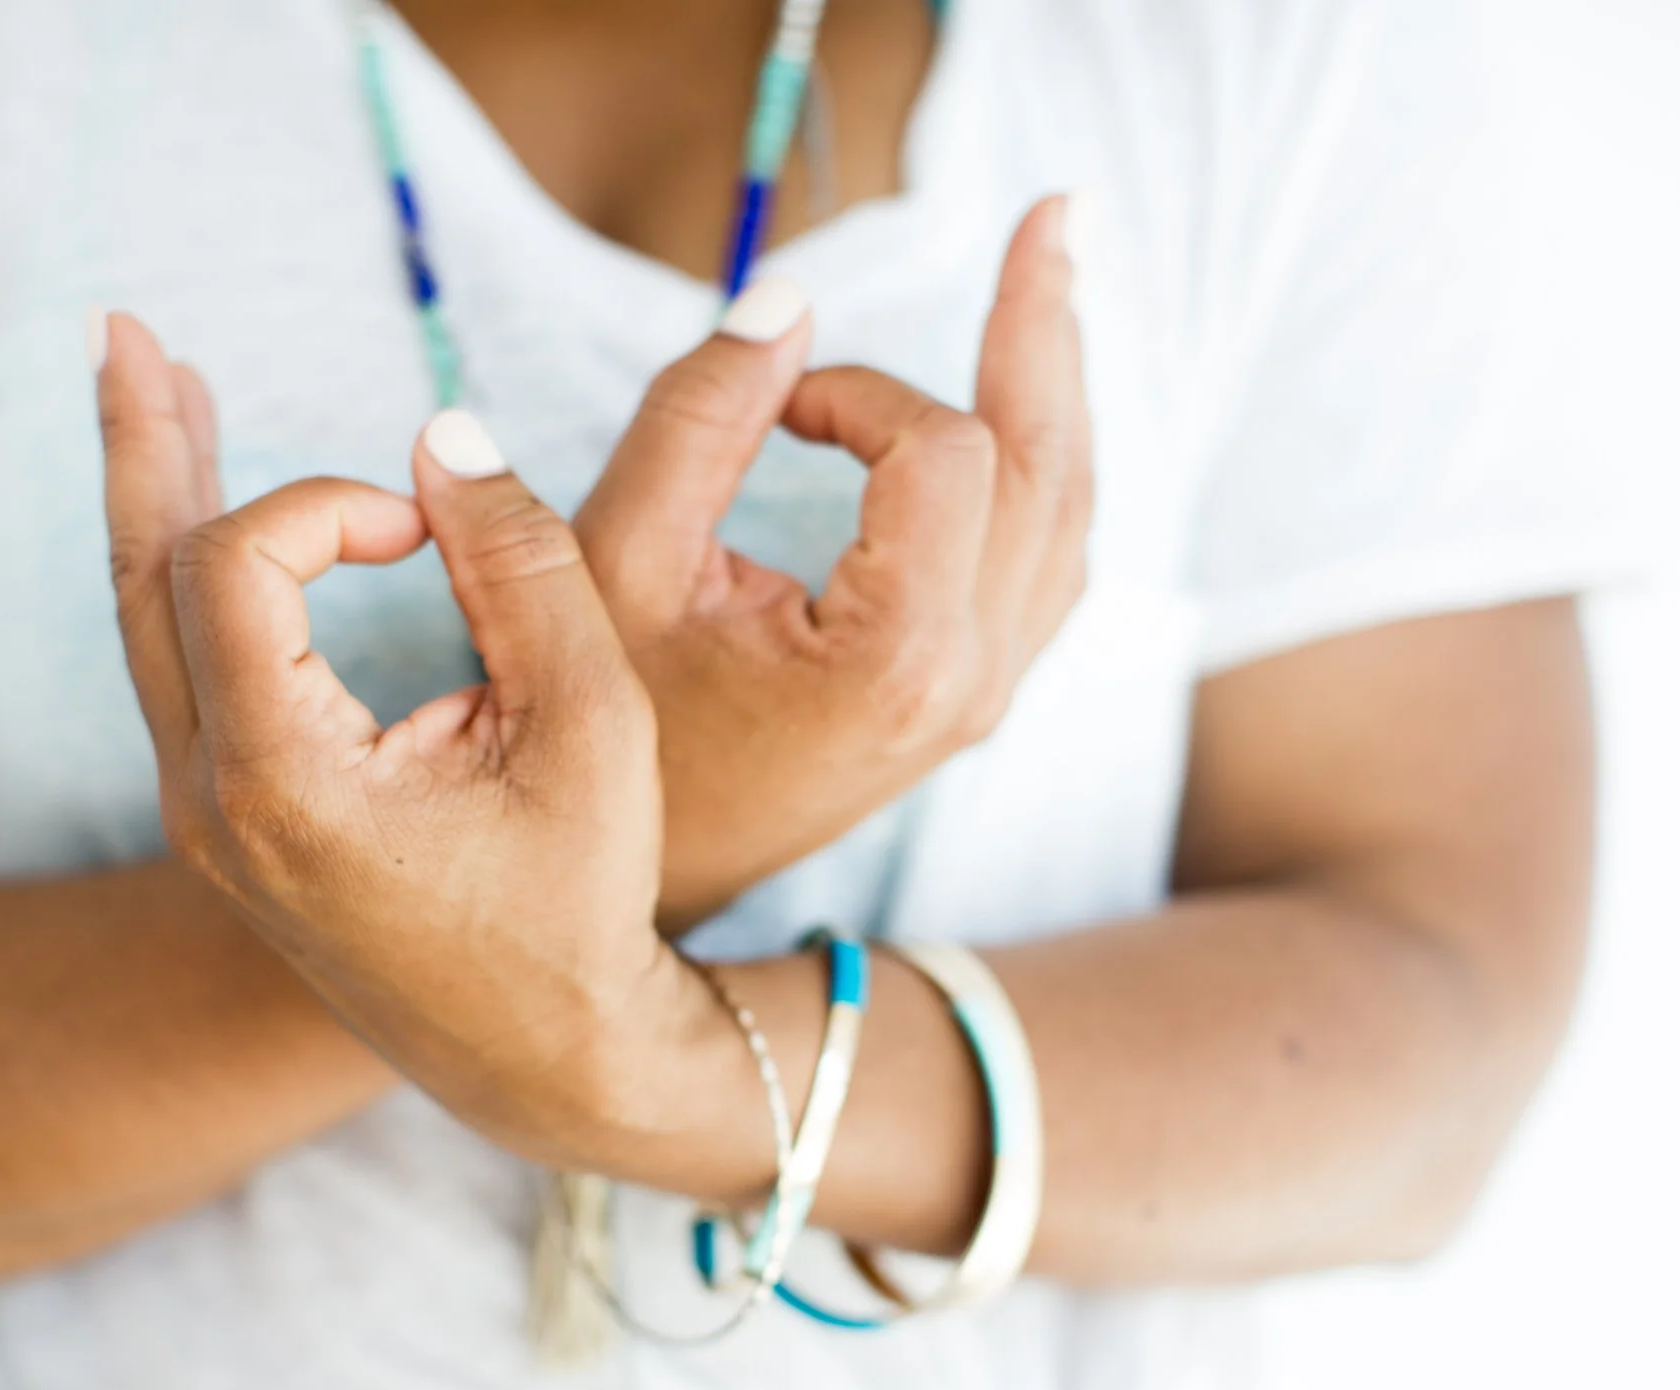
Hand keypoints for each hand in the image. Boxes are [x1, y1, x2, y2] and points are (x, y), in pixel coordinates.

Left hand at [94, 316, 706, 1161]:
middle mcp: (210, 800)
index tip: (432, 529)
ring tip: (153, 388)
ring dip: (158, 498)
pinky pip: (182, 669)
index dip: (330, 503)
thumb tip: (443, 436)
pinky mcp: (233, 825)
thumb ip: (524, 563)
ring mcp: (207, 818)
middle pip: (142, 577)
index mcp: (282, 781)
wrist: (547, 1058)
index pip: (238, 563)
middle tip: (120, 330)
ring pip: (148, 622)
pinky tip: (205, 516)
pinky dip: (192, 575)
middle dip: (144, 444)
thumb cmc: (581, 903)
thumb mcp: (593, 725)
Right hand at [576, 196, 1093, 932]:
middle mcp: (967, 680)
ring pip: (1068, 516)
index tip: (773, 400)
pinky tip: (1030, 414)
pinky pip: (1049, 563)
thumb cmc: (611, 735)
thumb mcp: (617, 566)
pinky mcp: (972, 699)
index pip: (938, 452)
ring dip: (1059, 392)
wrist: (649, 883)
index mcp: (893, 654)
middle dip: (1045, 329)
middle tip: (1054, 215)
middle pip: (1050, 467)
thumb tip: (783, 298)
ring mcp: (982, 697)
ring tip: (1049, 288)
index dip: (860, 390)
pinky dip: (1047, 470)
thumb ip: (698, 418)